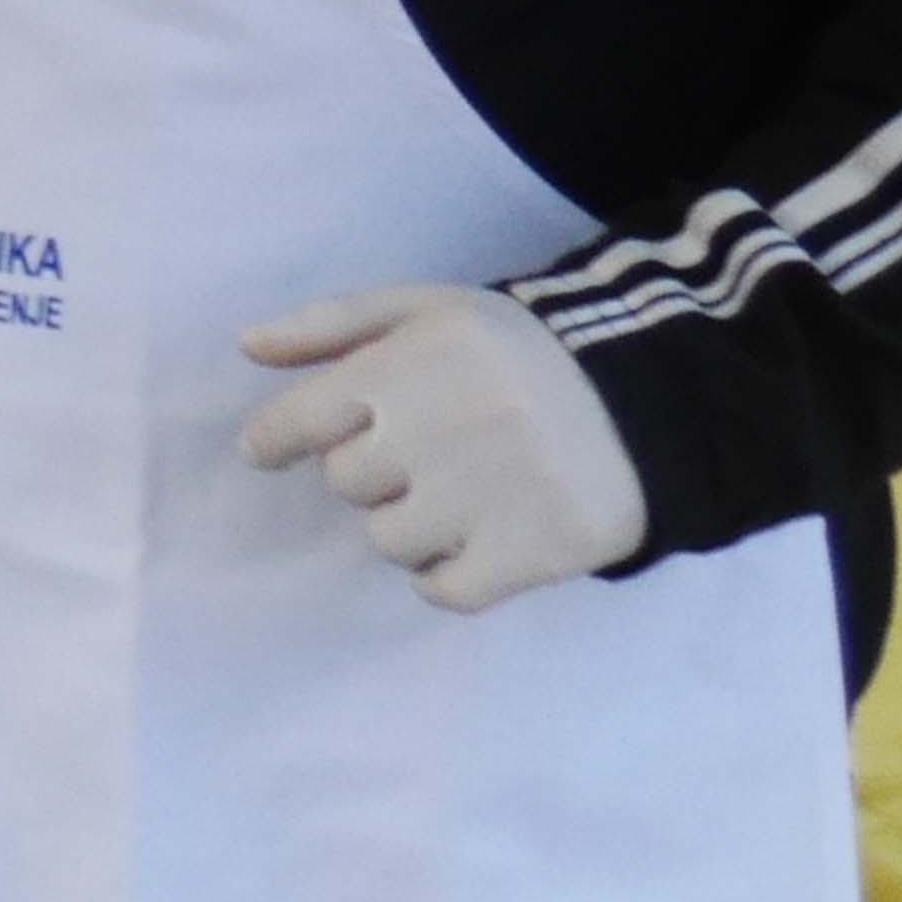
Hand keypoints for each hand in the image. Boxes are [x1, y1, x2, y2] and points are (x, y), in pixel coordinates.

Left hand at [238, 284, 646, 610]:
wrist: (654, 399)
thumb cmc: (519, 353)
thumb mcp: (428, 311)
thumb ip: (331, 325)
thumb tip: (246, 345)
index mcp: (416, 361)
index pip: (301, 419)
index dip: (278, 439)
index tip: (272, 449)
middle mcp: (449, 424)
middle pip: (347, 483)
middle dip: (375, 472)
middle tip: (430, 451)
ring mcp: (493, 491)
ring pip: (389, 542)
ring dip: (413, 525)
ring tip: (466, 491)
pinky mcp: (535, 548)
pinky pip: (443, 590)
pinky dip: (449, 575)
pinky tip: (481, 539)